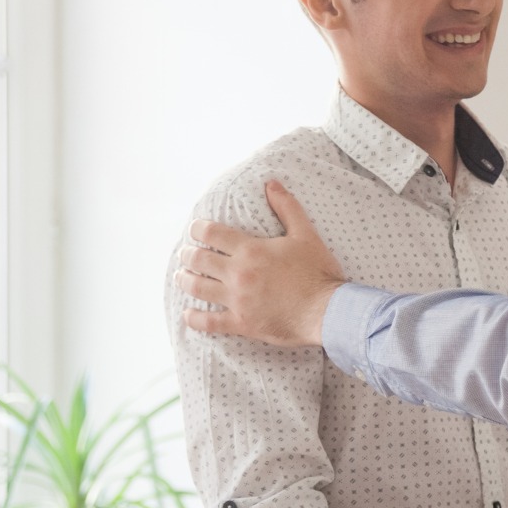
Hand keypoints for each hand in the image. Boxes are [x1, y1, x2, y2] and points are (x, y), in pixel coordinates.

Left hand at [176, 180, 343, 346]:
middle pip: (199, 260)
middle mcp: (238, 273)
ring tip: (180, 277)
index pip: (212, 233)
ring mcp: (237, 300)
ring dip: (184, 280)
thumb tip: (271, 184)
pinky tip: (188, 314)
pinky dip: (195, 318)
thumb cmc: (318, 272)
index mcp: (251, 250)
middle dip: (187, 254)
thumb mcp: (306, 234)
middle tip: (185, 254)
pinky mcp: (241, 323)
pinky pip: (209, 322)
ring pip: (198, 288)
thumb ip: (287, 207)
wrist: (327, 311)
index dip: (198, 229)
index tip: (194, 229)